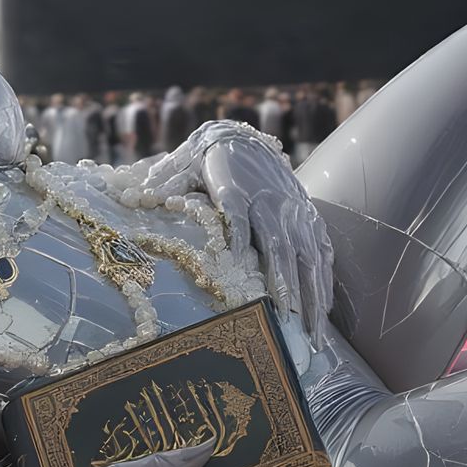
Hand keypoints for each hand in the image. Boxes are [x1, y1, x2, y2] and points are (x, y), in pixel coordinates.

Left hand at [146, 126, 334, 345]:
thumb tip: (143, 196)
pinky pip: (320, 250)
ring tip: (311, 329)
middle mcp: (270, 200)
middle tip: (287, 319)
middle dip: (285, 284)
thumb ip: (169, 181)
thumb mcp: (184, 165)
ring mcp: (292, 210)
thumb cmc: (205, 161)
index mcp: (237, 189)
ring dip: (310, 291)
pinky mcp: (306, 216)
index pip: (238, 215)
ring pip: (306, 253)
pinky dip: (323, 279)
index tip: (238, 266)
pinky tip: (323, 309)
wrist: (237, 137)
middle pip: (279, 244)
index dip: (238, 237)